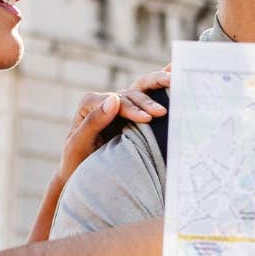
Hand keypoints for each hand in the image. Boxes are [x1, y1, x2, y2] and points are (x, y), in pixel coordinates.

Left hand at [58, 68, 171, 183]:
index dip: (132, 109)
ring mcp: (122, 105)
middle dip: (148, 101)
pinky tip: (177, 78)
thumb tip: (114, 98)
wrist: (84, 177)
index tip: (147, 120)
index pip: (115, 102)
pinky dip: (163, 87)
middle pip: (131, 93)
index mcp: (91, 103)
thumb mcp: (78, 144)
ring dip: (159, 93)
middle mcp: (107, 100)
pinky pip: (149, 96)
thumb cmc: (77, 163)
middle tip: (162, 112)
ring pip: (143, 91)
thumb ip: (93, 122)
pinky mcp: (134, 113)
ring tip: (177, 97)